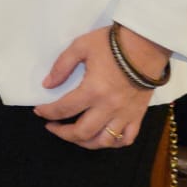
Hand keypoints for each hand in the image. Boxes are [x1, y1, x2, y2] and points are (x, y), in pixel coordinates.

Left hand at [34, 23, 166, 149]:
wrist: (147, 44)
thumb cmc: (112, 43)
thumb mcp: (80, 47)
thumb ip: (61, 66)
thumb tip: (47, 84)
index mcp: (93, 90)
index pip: (64, 109)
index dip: (47, 112)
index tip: (39, 111)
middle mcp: (109, 107)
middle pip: (82, 132)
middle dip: (62, 133)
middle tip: (52, 126)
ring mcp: (125, 114)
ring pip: (104, 141)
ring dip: (86, 142)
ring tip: (75, 135)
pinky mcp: (138, 114)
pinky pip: (127, 138)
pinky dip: (114, 142)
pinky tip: (103, 137)